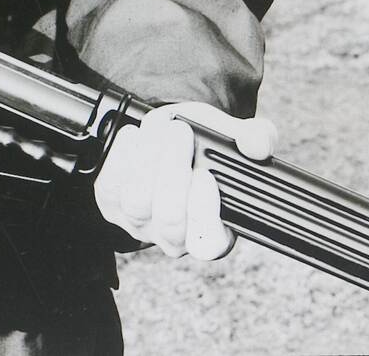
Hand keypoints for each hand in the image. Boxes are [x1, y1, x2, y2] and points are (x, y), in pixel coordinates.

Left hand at [94, 102, 276, 259]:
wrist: (168, 134)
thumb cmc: (205, 142)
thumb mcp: (234, 135)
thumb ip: (256, 137)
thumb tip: (258, 145)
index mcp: (214, 233)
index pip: (209, 242)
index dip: (205, 211)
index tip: (204, 174)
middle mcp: (175, 237)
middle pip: (169, 218)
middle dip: (172, 170)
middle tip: (180, 132)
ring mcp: (140, 224)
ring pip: (138, 202)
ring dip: (147, 158)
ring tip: (160, 127)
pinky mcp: (111, 204)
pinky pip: (110, 186)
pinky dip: (121, 157)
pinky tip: (135, 136)